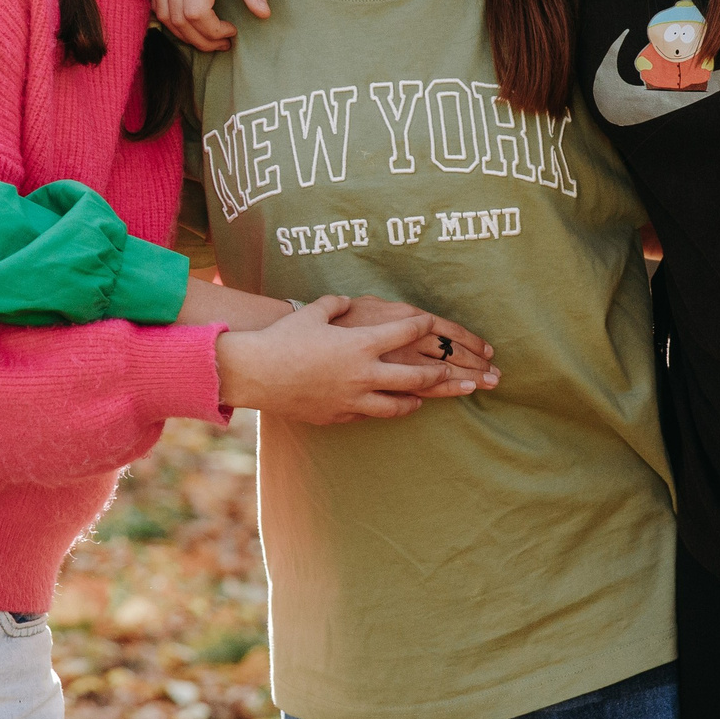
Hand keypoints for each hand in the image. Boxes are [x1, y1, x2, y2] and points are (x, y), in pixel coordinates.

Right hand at [150, 0, 267, 51]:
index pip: (196, 12)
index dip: (213, 31)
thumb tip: (262, 14)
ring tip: (208, 35)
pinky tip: (191, 19)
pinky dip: (170, 17)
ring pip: (163, 12)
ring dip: (183, 32)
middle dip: (201, 39)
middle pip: (177, 18)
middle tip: (223, 42)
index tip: (233, 30)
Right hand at [214, 297, 485, 422]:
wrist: (255, 373)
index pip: (408, 331)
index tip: (437, 324)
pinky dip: (381, 409)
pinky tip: (387, 408)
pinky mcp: (338, 416)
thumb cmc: (283, 338)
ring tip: (428, 399)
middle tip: (464, 375)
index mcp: (363, 343)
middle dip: (444, 375)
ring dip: (417, 400)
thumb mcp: (314, 312)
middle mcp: (365, 373)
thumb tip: (348, 302)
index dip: (426, 325)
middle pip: (418, 376)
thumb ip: (337, 305)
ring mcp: (353, 398)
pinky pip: (368, 415)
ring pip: (398, 404)